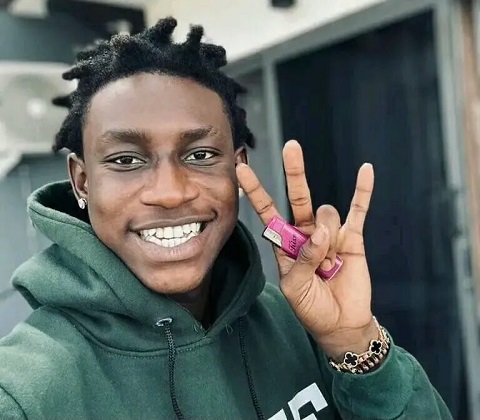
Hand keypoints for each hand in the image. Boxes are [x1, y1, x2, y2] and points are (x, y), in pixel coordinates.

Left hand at [236, 140, 376, 358]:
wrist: (340, 323)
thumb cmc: (311, 308)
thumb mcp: (295, 287)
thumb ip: (303, 259)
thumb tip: (321, 232)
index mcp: (285, 243)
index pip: (267, 211)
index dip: (255, 191)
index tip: (242, 169)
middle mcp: (305, 233)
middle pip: (298, 197)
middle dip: (295, 173)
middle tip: (291, 147)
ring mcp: (329, 233)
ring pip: (328, 215)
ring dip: (329, 240)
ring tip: (330, 266)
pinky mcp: (353, 238)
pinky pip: (359, 210)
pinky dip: (363, 191)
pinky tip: (366, 170)